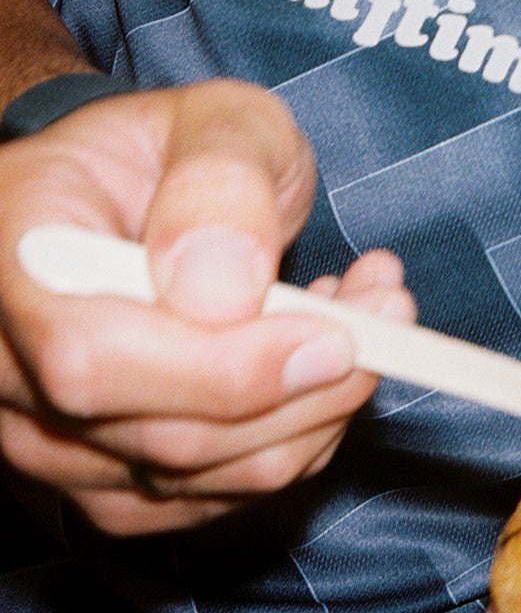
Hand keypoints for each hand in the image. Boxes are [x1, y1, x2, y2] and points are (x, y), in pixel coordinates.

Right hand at [0, 78, 413, 535]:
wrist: (138, 192)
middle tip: (391, 308)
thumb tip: (222, 288)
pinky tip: (329, 355)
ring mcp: (53, 437)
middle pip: (159, 437)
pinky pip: (220, 492)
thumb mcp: (215, 120)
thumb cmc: (171, 149)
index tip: (335, 333)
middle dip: (305, 387)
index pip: (93, 356)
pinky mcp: (111, 476)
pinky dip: (300, 432)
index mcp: (18, 258)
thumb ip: (219, 182)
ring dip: (318, 407)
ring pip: (202, 479)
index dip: (221, 367)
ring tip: (371, 310)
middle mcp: (12, 368)